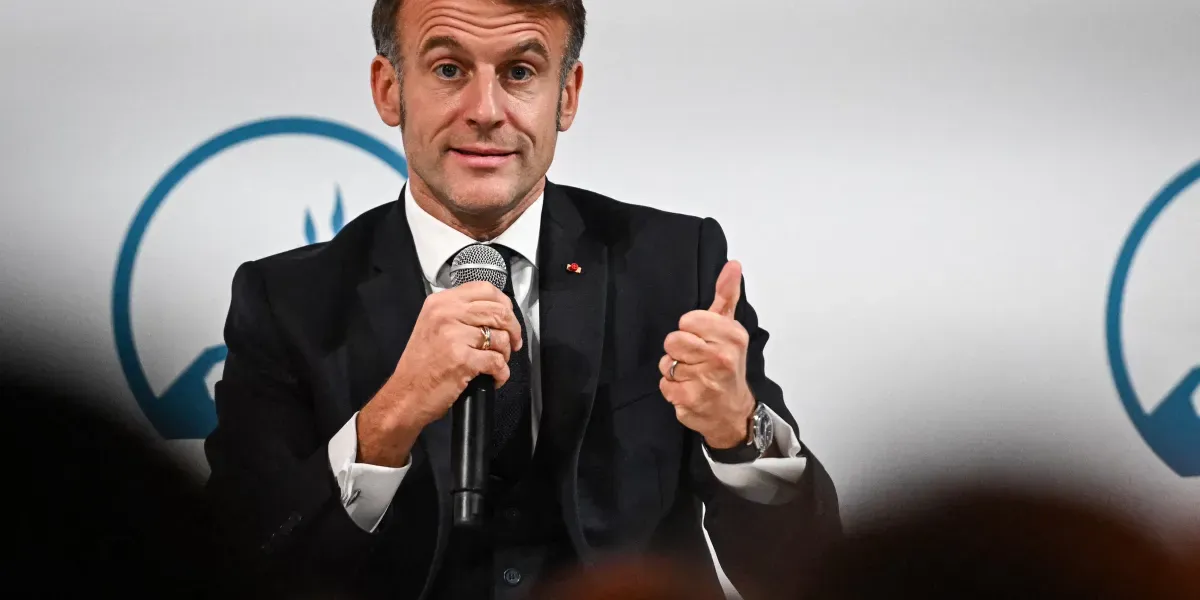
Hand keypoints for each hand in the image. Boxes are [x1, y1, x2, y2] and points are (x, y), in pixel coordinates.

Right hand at [357, 281, 522, 466]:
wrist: (405, 395)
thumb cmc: (421, 365)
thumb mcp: (433, 325)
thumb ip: (460, 312)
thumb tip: (496, 311)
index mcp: (440, 302)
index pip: (485, 289)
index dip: (505, 304)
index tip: (509, 318)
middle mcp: (446, 314)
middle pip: (499, 311)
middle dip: (513, 330)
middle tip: (513, 343)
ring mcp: (454, 336)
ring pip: (501, 337)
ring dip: (505, 354)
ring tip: (496, 363)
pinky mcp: (462, 360)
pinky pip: (497, 362)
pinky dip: (501, 373)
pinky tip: (493, 378)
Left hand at [658, 260, 755, 448]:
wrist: (733, 411)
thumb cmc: (728, 365)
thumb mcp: (730, 328)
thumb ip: (727, 295)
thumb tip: (733, 264)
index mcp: (732, 335)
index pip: (688, 320)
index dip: (690, 330)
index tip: (703, 340)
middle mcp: (721, 357)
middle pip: (673, 340)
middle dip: (680, 351)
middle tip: (696, 359)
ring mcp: (706, 380)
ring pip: (666, 363)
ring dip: (675, 371)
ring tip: (693, 376)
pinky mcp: (690, 400)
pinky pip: (664, 384)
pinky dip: (672, 389)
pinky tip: (689, 391)